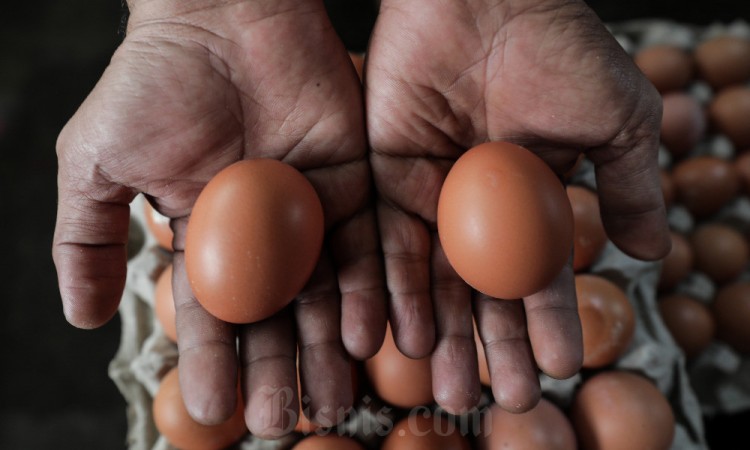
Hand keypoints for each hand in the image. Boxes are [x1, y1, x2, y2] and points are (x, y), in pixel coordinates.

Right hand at [52, 0, 384, 436]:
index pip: (210, 316)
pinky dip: (366, 292)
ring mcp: (312, 214)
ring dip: (330, 351)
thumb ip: (84, 239)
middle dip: (278, 373)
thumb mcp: (96, 162)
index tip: (211, 415)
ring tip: (335, 402)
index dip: (210, 366)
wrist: (221, 15)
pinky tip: (366, 336)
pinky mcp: (356, 185)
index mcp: (206, 239)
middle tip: (285, 424)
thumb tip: (75, 319)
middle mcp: (263, 238)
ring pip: (326, 296)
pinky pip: (367, 247)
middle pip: (275, 319)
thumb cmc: (153, 82)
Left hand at [365, 0, 669, 412]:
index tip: (559, 368)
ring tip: (449, 388)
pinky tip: (406, 337)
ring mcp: (432, 196)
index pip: (541, 276)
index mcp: (533, 200)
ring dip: (443, 336)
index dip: (550, 323)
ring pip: (435, 281)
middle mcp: (480, 208)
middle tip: (507, 400)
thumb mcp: (616, 121)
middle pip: (484, 292)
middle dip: (496, 347)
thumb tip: (653, 253)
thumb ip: (630, 188)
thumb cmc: (560, 51)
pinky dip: (396, 291)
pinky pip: (388, 244)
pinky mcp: (386, 178)